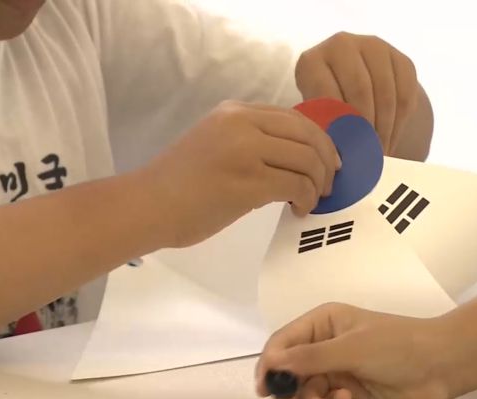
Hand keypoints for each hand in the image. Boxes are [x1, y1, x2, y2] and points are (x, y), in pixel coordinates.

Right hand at [142, 100, 340, 247]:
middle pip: (308, 135)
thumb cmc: (179, 184)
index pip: (294, 118)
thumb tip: (297, 158)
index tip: (329, 162)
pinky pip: (296, 186)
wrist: (147, 205)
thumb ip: (252, 142)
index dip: (320, 140)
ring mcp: (245, 151)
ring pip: (307, 161)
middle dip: (327, 162)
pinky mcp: (248, 182)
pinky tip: (298, 210)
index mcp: (235, 111)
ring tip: (310, 202)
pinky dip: (306, 199)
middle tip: (329, 185)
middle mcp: (242, 123)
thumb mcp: (216, 144)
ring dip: (317, 185)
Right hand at [255, 303, 454, 398]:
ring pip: (308, 392)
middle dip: (288, 390)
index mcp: (324, 323)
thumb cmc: (396, 344)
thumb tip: (273, 361)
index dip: (270, 363)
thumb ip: (310, 357)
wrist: (440, 366)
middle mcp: (327, 346)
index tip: (264, 385)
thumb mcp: (350, 347)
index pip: (284, 342)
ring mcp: (340, 371)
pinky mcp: (352, 394)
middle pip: (292, 372)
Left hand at [296, 32, 419, 154]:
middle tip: (369, 154)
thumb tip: (337, 162)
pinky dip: (400, 121)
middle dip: (366, 127)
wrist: (351, 84)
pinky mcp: (400, 58)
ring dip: (385, 128)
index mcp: (312, 61)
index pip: (328, 95)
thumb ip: (323, 130)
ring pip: (386, 93)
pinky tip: (392, 138)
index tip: (346, 154)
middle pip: (360, 91)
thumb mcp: (315, 115)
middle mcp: (341, 45)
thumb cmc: (325, 108)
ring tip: (380, 152)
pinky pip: (406, 94)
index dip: (339, 127)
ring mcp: (373, 47)